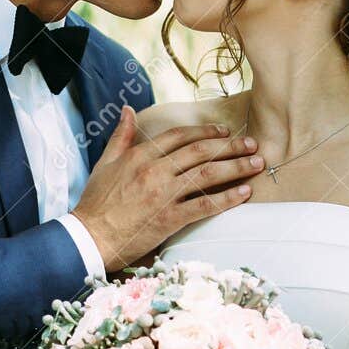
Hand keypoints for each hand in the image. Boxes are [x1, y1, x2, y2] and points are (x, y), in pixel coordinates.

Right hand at [71, 106, 263, 272]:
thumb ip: (121, 136)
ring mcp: (164, 194)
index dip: (205, 131)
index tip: (224, 132)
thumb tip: (129, 110)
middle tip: (252, 144)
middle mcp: (155, 171)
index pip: (179, 136)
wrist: (90, 237)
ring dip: (237, 167)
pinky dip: (228, 198)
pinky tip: (245, 192)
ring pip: (208, 174)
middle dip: (230, 146)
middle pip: (200, 151)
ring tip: (257, 163)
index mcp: (140, 156)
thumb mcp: (105, 163)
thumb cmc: (96, 202)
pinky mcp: (170, 218)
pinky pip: (205, 204)